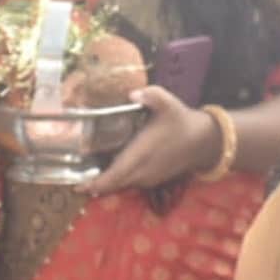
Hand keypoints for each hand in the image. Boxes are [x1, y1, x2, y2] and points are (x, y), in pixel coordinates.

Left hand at [82, 85, 218, 194]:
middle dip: (95, 185)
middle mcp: (143, 170)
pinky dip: (118, 180)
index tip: (78, 186)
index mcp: (142, 154)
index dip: (97, 182)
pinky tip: (110, 171)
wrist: (203, 141)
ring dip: (106, 183)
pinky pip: (131, 183)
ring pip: (122, 184)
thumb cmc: (181, 121)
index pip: (116, 174)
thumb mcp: (168, 103)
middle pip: (114, 184)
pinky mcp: (153, 180)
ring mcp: (149, 178)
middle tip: (76, 181)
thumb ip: (150, 95)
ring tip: (88, 177)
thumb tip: (132, 94)